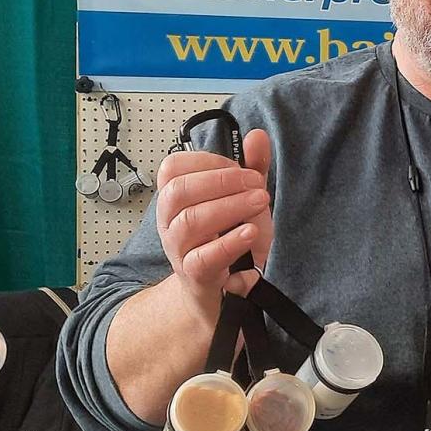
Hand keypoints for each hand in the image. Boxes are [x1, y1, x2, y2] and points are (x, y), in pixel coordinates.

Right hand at [155, 130, 273, 314]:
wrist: (223, 293)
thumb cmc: (228, 242)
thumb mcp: (243, 202)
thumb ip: (250, 169)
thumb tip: (257, 136)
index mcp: (176, 199)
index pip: (173, 168)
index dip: (207, 161)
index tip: (240, 166)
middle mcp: (170, 223)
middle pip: (178, 192)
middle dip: (221, 181)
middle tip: (256, 184)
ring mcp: (179, 250)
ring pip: (189, 223)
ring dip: (229, 207)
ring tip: (260, 202)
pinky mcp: (195, 277)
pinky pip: (203, 259)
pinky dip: (228, 243)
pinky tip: (250, 233)